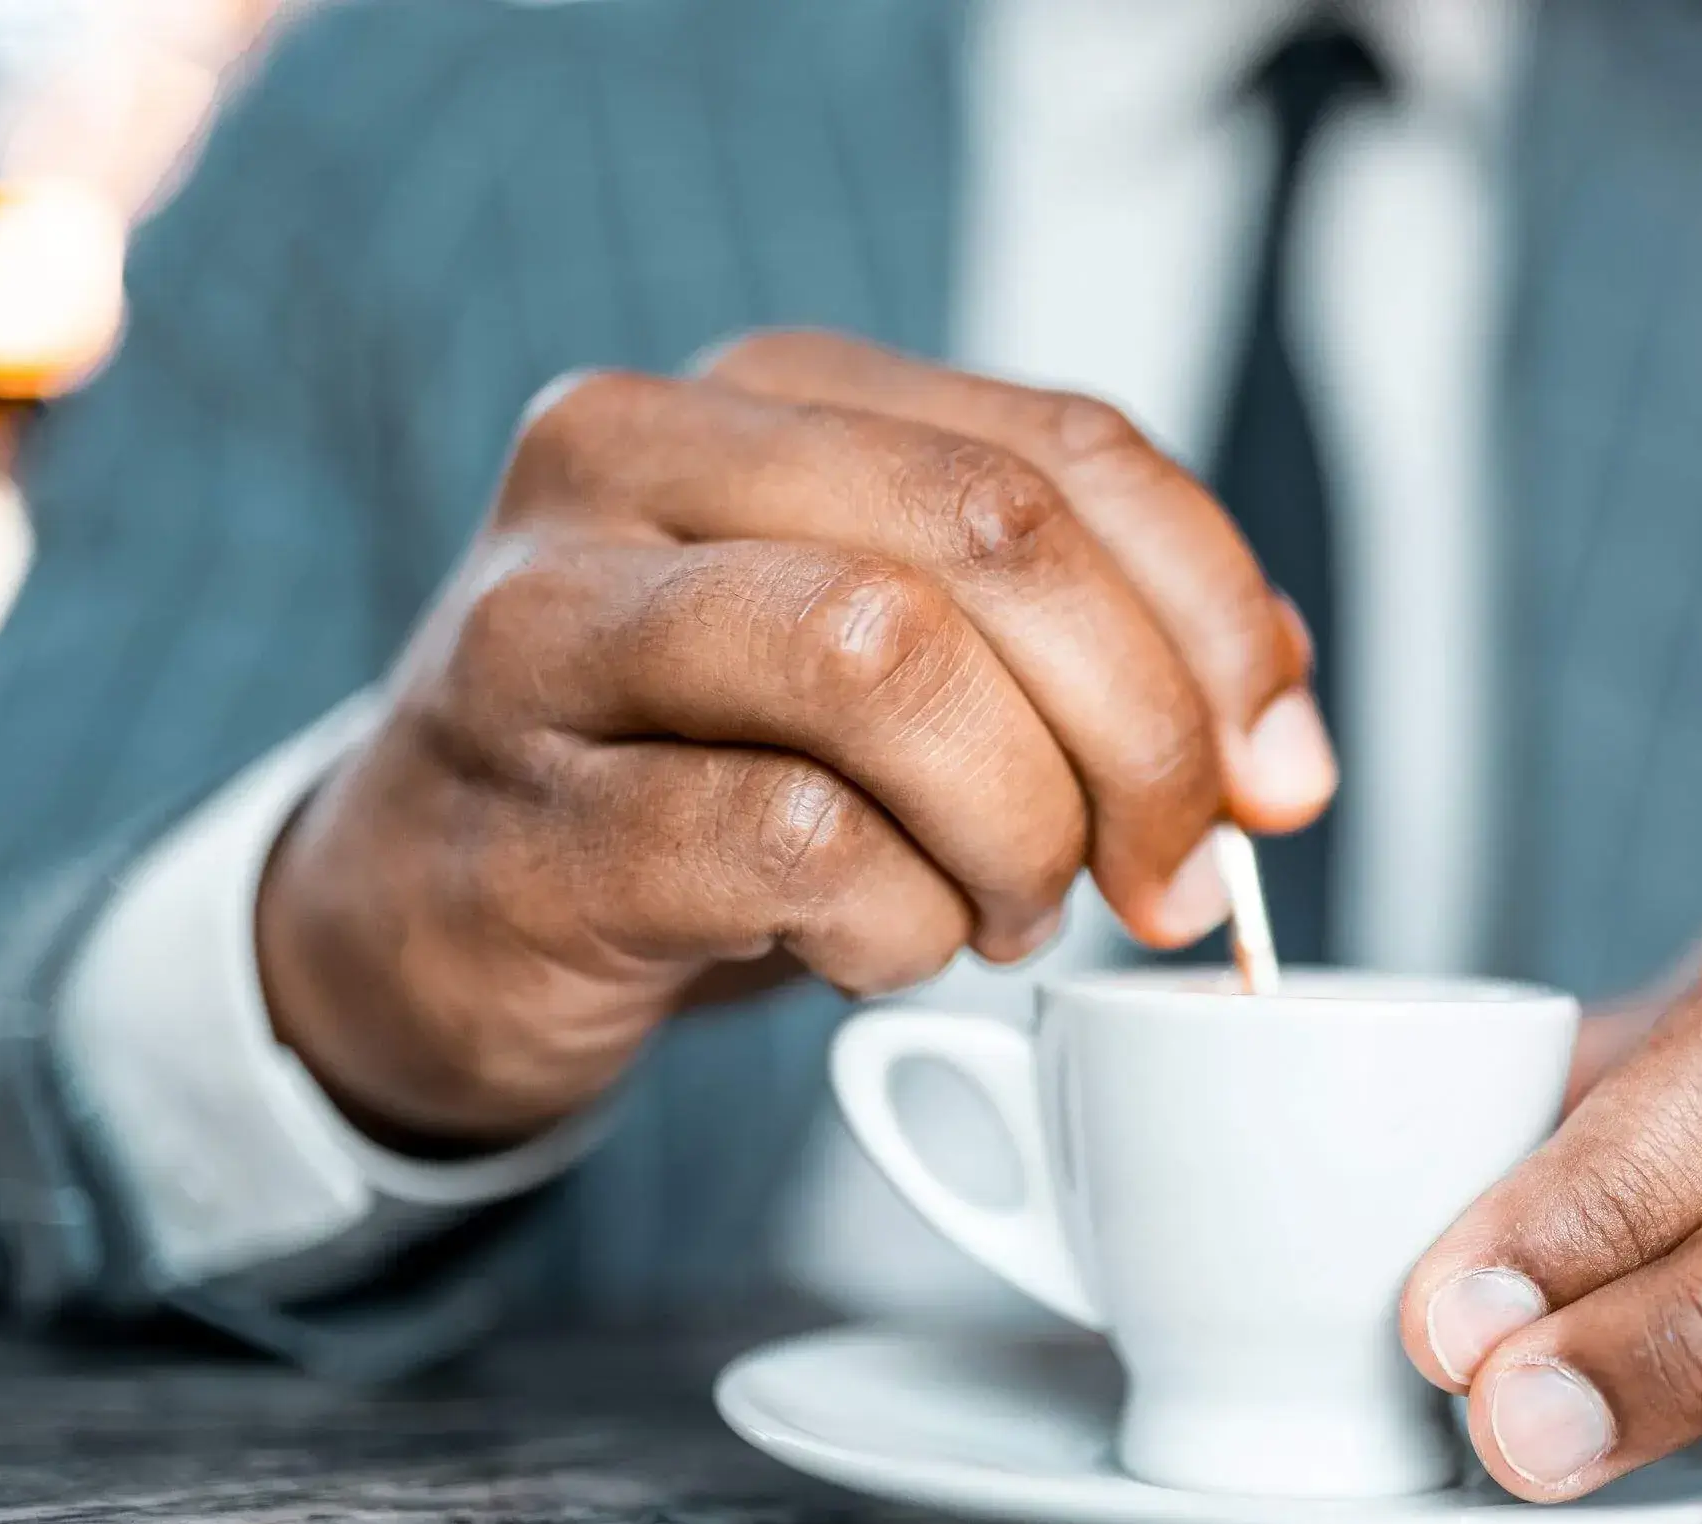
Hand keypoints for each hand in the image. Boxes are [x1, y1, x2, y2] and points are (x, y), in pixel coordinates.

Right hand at [259, 332, 1329, 1145]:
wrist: (421, 917)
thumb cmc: (690, 777)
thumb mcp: (889, 667)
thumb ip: (1079, 645)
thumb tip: (1280, 729)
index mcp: (761, 394)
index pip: (1064, 449)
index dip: (1217, 622)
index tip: (1279, 778)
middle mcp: (636, 463)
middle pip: (990, 534)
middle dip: (1140, 734)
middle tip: (1163, 878)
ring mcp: (552, 631)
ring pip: (886, 657)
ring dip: (1015, 826)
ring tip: (1005, 910)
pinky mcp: (531, 820)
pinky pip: (799, 846)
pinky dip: (898, 928)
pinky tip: (876, 949)